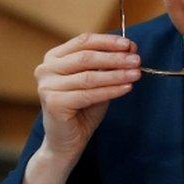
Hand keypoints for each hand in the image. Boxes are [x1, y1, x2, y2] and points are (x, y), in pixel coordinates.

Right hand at [34, 33, 140, 163]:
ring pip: (89, 76)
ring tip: (136, 74)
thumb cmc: (82, 110)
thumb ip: (108, 65)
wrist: (67, 142)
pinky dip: (110, 90)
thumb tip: (130, 47)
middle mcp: (46, 69)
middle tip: (137, 60)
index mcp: (54, 58)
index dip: (108, 42)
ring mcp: (47, 86)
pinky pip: (89, 94)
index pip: (83, 42)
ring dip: (116, 74)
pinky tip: (127, 88)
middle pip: (86, 57)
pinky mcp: (54, 103)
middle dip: (115, 58)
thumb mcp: (96, 82)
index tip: (129, 45)